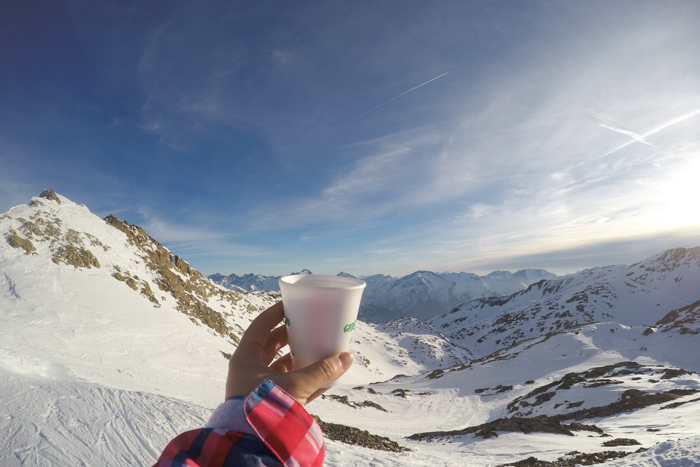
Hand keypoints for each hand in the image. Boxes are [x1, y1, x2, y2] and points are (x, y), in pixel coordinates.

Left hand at [225, 301, 353, 404]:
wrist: (254, 444)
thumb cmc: (266, 407)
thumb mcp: (295, 385)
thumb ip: (321, 371)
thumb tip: (347, 357)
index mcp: (246, 358)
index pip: (260, 326)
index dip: (276, 313)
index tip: (293, 304)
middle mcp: (249, 371)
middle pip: (272, 345)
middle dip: (291, 336)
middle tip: (310, 325)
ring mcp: (258, 388)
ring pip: (281, 367)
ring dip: (299, 358)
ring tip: (319, 349)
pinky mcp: (270, 404)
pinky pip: (289, 387)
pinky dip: (305, 381)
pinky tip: (324, 379)